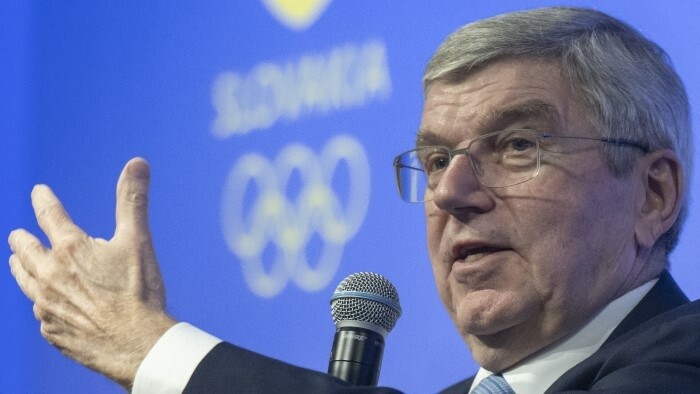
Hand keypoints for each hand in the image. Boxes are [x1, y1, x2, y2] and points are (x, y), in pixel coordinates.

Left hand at [8, 157, 175, 388]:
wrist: (134, 344)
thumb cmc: (138, 291)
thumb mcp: (138, 240)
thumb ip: (133, 199)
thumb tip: (137, 162)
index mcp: (70, 248)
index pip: (49, 215)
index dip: (43, 200)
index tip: (38, 192)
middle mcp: (50, 274)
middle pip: (25, 250)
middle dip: (21, 239)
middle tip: (17, 234)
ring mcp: (47, 305)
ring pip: (24, 281)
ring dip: (20, 268)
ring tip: (16, 263)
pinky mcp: (52, 331)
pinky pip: (39, 314)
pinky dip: (40, 304)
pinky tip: (44, 305)